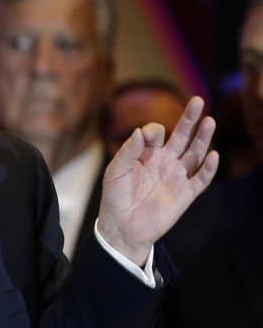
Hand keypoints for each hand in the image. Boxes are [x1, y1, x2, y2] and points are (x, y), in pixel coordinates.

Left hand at [98, 96, 218, 265]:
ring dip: (203, 138)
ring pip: (195, 153)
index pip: (156, 133)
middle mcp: (165, 162)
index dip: (153, 130)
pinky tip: (212, 155)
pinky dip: (208, 168)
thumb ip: (128, 151)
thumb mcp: (114, 171)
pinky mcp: (185, 194)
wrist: (121, 227)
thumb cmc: (115, 197)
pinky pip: (201, 179)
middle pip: (182, 136)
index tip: (144, 136)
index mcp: (147, 154)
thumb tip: (140, 131)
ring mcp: (176, 177)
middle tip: (198, 100)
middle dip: (189, 119)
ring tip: (209, 120)